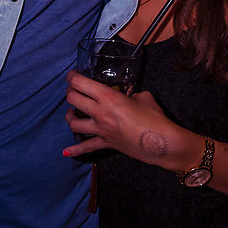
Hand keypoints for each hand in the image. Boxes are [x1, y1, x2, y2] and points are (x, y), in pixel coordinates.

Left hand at [63, 70, 178, 164]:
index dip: (73, 77)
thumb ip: (133, 94)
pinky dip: (75, 150)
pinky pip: (87, 147)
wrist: (162, 143)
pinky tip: (65, 153)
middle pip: (73, 99)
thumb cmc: (155, 118)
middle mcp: (100, 113)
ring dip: (69, 116)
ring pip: (74, 123)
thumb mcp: (144, 97)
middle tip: (73, 89)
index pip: (80, 83)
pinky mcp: (106, 143)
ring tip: (71, 112)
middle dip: (70, 92)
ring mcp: (101, 130)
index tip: (73, 74)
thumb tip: (131, 96)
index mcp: (108, 97)